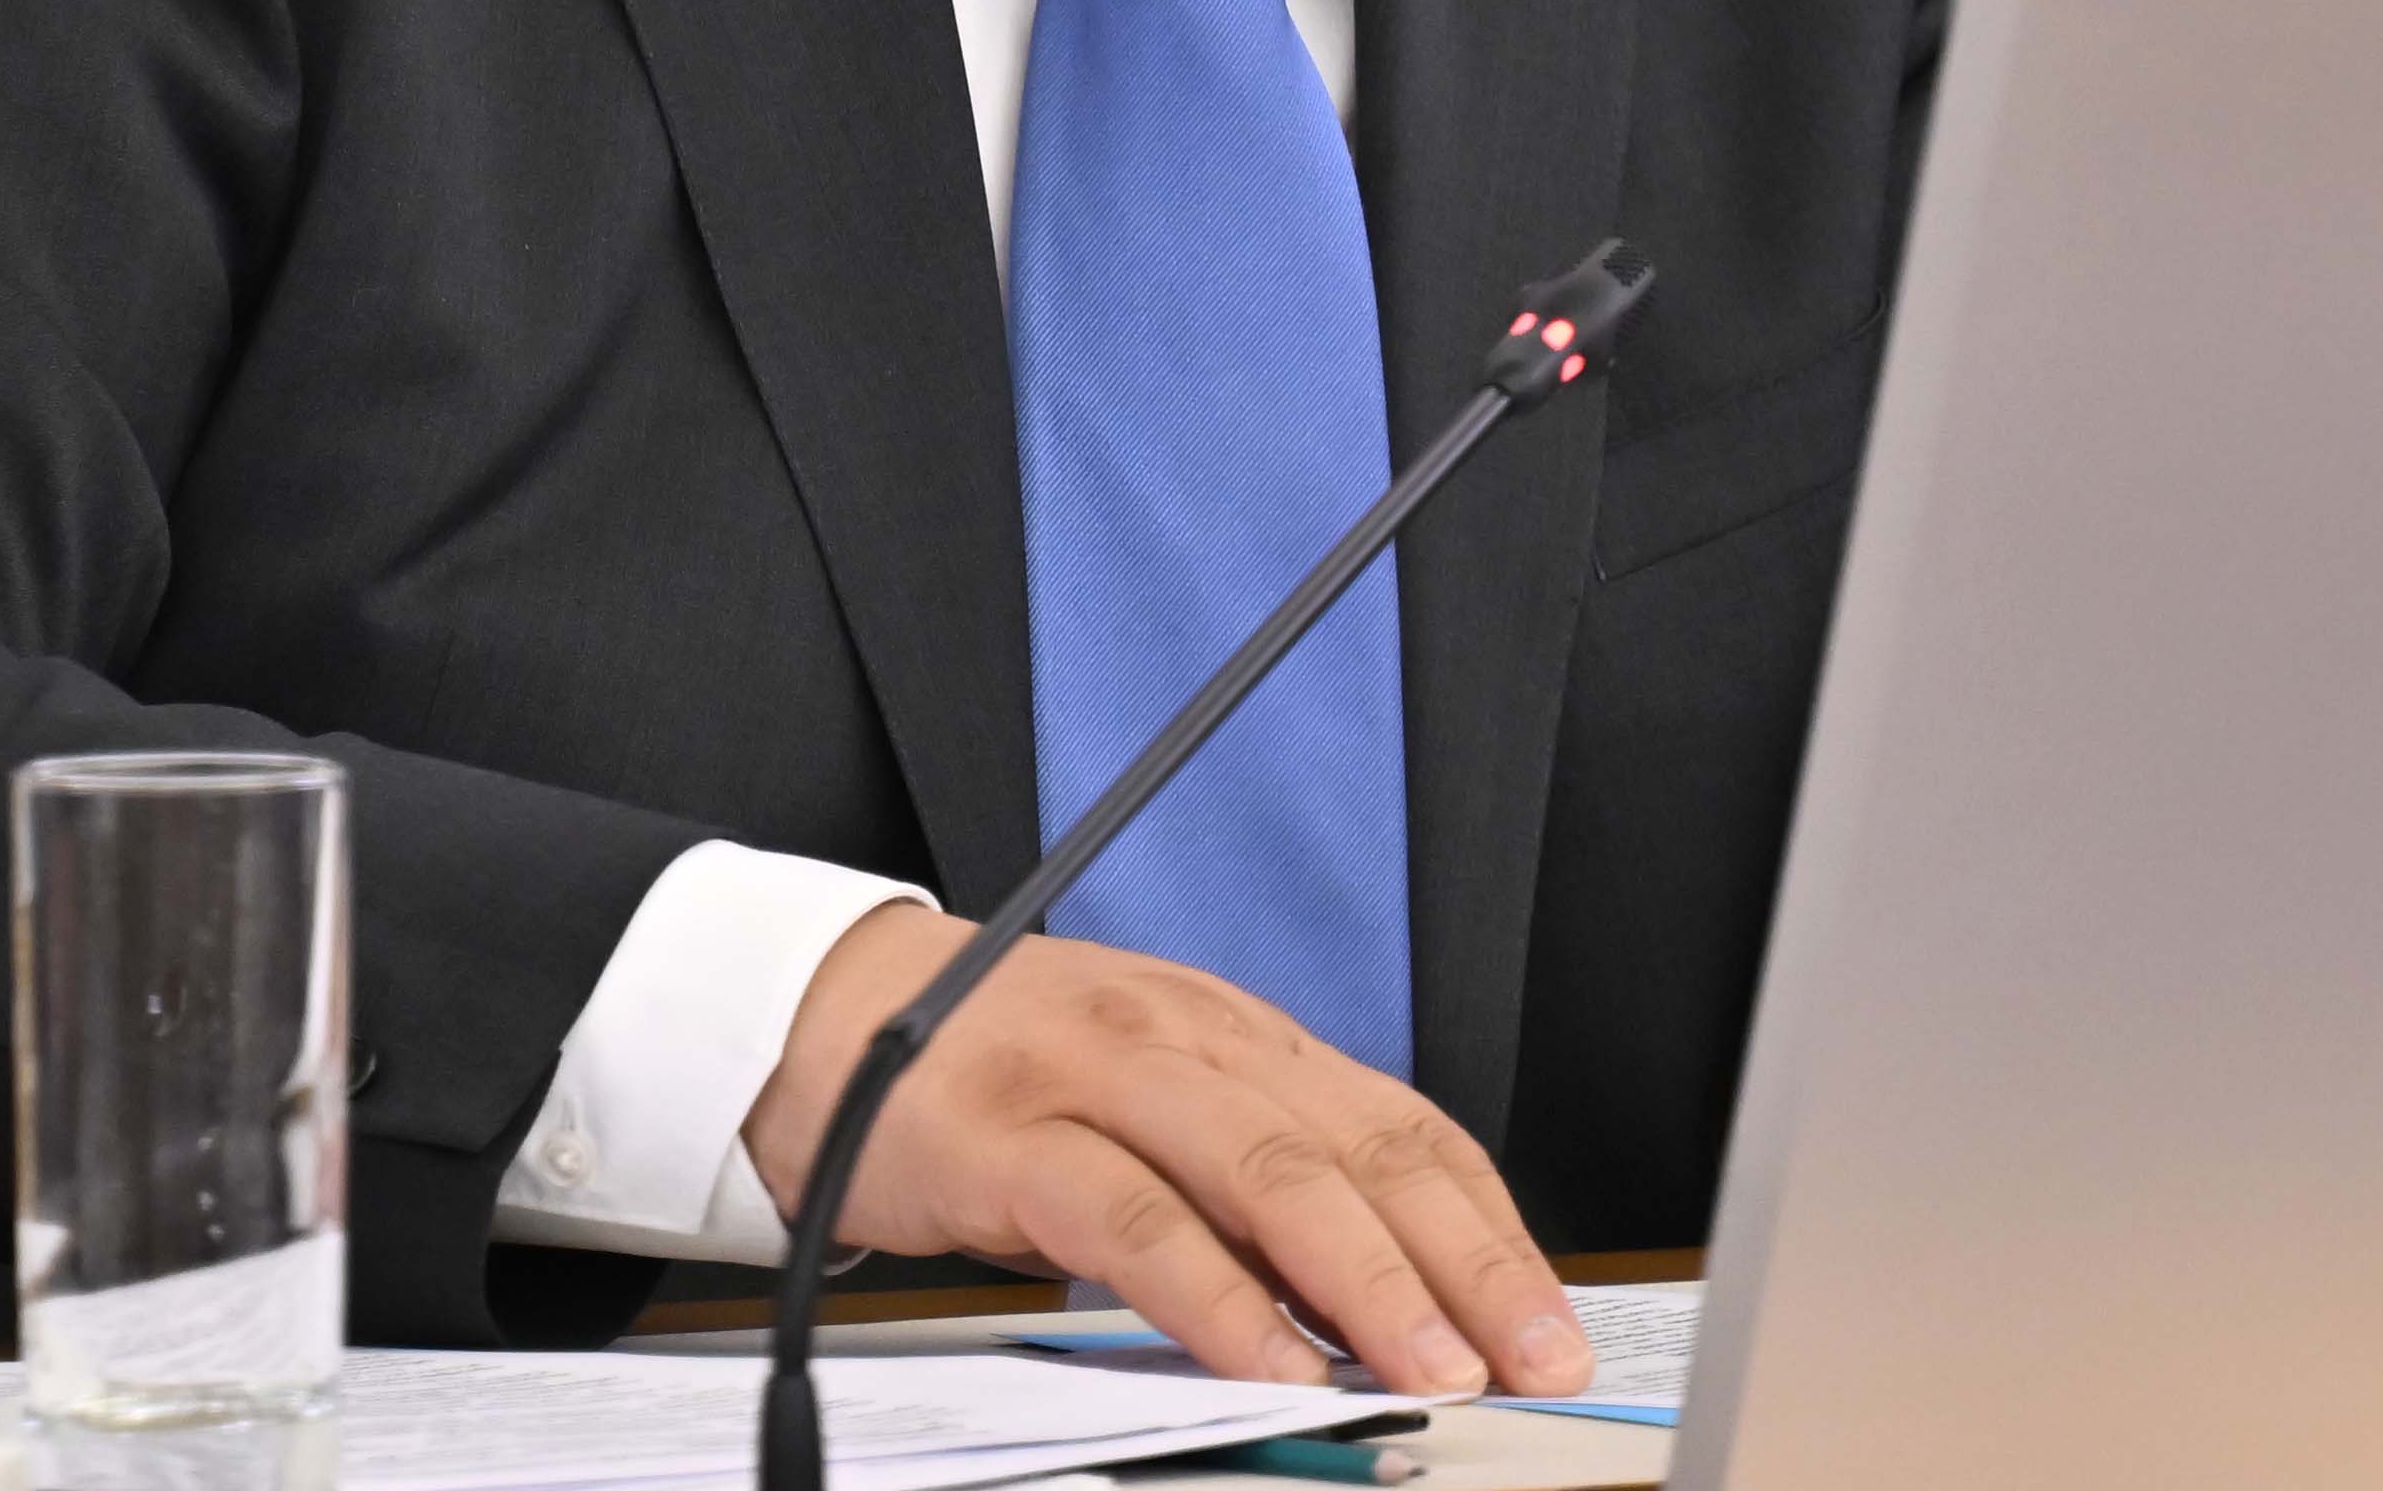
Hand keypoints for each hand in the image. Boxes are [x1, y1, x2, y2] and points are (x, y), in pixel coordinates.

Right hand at [739, 903, 1594, 1402]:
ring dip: (1363, 1282)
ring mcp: (1103, 1080)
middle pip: (1359, 1150)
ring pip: (1267, 1175)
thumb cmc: (1008, 1071)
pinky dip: (1213, 1297)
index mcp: (1244, 1037)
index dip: (1491, 1229)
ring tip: (1430, 1369)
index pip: (1404, 1126)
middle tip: (1531, 1357)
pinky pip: (1134, 1220)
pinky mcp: (1014, 1138)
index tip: (1552, 1321)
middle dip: (1464, 1263)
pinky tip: (1267, 1361)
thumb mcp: (1153, 1104)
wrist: (830, 1012)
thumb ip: (1253, 1186)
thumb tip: (1377, 1300)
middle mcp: (1193, 1041)